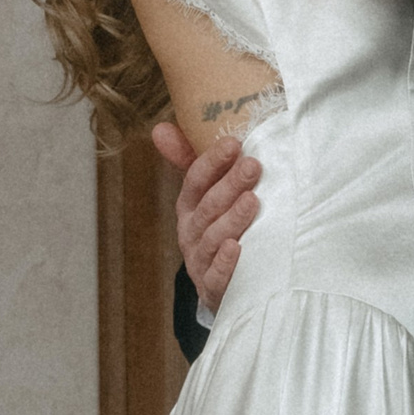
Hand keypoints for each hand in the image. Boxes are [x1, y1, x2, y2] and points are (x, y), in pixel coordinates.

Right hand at [151, 124, 261, 312]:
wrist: (222, 285)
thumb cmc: (219, 227)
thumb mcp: (205, 194)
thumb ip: (190, 160)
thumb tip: (160, 127)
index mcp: (189, 206)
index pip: (196, 180)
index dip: (212, 162)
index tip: (234, 143)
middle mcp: (191, 231)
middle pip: (209, 206)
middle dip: (230, 184)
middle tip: (253, 166)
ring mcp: (201, 260)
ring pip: (214, 237)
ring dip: (233, 218)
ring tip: (253, 201)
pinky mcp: (213, 287)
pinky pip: (217, 275)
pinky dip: (226, 262)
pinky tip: (237, 248)